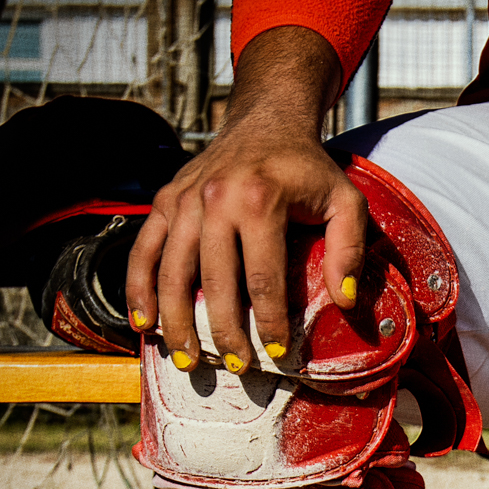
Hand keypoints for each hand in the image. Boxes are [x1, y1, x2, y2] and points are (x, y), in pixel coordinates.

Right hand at [125, 27, 364, 372]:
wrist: (265, 121)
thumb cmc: (307, 169)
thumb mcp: (345, 199)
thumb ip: (350, 247)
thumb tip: (345, 300)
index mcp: (261, 200)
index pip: (264, 277)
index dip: (271, 321)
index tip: (280, 354)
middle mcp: (215, 199)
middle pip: (214, 281)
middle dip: (223, 330)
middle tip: (235, 366)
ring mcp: (184, 199)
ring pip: (171, 271)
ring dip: (175, 321)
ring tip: (186, 360)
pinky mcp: (164, 200)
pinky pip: (144, 249)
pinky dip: (138, 288)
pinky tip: (143, 324)